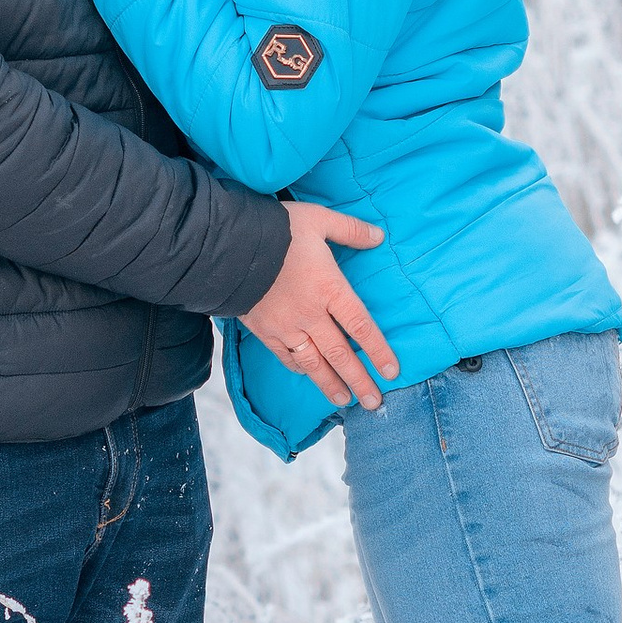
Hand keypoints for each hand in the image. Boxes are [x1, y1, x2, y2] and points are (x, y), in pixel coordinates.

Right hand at [242, 201, 398, 412]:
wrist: (230, 246)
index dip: (379, 351)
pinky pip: (287, 357)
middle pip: (341, 355)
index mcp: (329, 288)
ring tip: (345, 401)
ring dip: (331, 384)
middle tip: (374, 402)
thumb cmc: (277, 230)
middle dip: (359, 380)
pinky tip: (309, 374)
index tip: (392, 372)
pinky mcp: (265, 331)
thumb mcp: (318, 220)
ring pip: (314, 363)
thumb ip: (350, 229)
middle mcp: (311, 314)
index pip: (361, 326)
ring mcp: (287, 327)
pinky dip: (300, 368)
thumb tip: (378, 236)